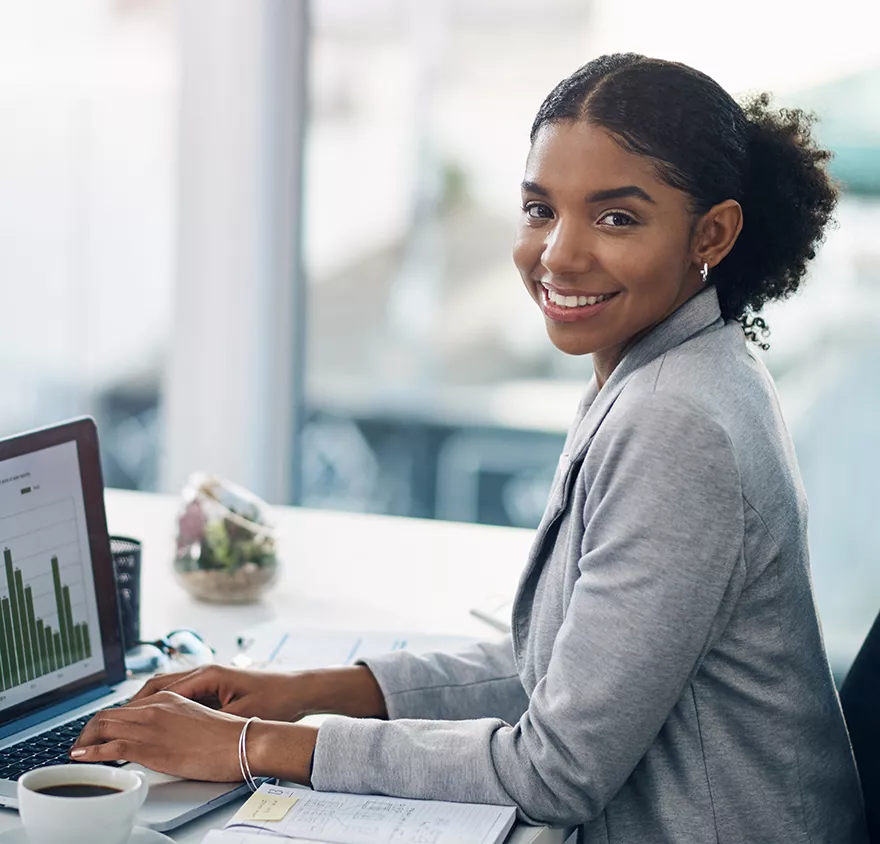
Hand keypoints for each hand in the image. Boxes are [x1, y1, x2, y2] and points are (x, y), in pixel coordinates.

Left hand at [70, 692, 317, 782]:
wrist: (245, 740)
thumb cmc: (230, 735)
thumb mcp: (199, 720)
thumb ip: (178, 722)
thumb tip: (167, 735)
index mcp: (171, 698)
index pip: (128, 706)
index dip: (109, 720)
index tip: (101, 732)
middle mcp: (158, 707)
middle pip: (110, 713)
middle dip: (90, 730)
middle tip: (83, 745)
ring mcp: (153, 725)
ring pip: (105, 726)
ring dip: (86, 740)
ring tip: (78, 753)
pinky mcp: (152, 746)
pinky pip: (111, 747)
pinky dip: (91, 752)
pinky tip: (82, 758)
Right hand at [127, 664, 313, 721]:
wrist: (298, 690)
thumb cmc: (275, 699)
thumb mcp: (241, 715)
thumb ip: (210, 721)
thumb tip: (181, 732)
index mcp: (208, 674)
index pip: (162, 689)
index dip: (138, 707)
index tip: (118, 721)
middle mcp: (205, 671)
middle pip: (158, 684)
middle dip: (135, 703)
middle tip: (112, 722)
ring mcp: (209, 678)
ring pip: (167, 688)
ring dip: (148, 703)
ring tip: (127, 723)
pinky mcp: (215, 687)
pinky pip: (181, 694)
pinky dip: (165, 705)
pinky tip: (156, 722)